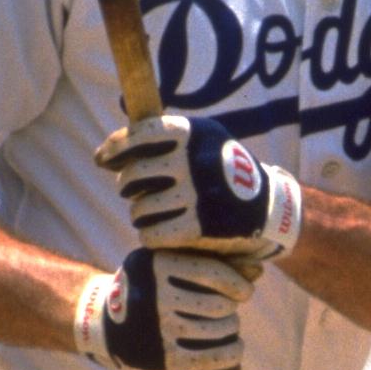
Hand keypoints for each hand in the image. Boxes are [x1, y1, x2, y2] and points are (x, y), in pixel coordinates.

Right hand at [74, 244, 256, 369]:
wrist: (102, 322)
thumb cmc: (148, 288)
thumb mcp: (166, 266)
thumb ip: (208, 264)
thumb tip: (258, 268)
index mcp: (157, 265)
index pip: (213, 273)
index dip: (237, 284)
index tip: (243, 293)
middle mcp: (156, 296)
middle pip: (220, 304)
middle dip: (230, 309)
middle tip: (225, 312)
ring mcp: (159, 328)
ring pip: (220, 330)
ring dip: (231, 330)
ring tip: (226, 328)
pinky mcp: (164, 359)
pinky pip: (213, 357)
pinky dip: (231, 353)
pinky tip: (233, 349)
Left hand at [96, 112, 302, 261]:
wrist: (268, 208)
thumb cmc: (221, 171)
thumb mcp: (201, 142)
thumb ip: (158, 140)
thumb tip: (105, 154)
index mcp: (195, 134)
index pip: (141, 134)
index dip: (116, 146)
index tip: (102, 159)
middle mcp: (195, 161)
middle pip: (132, 176)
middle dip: (128, 186)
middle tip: (137, 192)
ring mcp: (198, 194)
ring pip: (138, 209)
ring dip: (140, 214)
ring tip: (153, 213)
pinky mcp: (200, 227)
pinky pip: (151, 234)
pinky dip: (151, 235)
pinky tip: (160, 232)